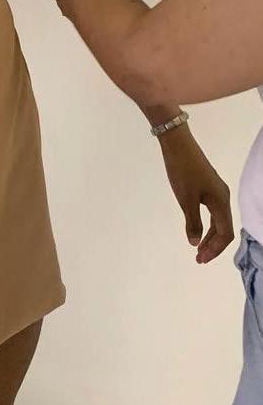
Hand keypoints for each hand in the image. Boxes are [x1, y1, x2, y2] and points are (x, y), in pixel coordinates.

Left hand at [158, 125, 234, 263]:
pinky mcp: (209, 185)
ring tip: (197, 248)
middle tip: (198, 258)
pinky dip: (207, 223)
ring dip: (209, 235)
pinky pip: (213, 211)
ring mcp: (217, 190)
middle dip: (213, 245)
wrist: (178, 145)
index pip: (225, 233)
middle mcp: (223, 197)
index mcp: (221, 202)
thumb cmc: (182, 171)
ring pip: (218, 219)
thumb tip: (195, 242)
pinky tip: (197, 229)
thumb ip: (192, 222)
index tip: (200, 259)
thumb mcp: (186, 200)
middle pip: (224, 228)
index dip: (215, 249)